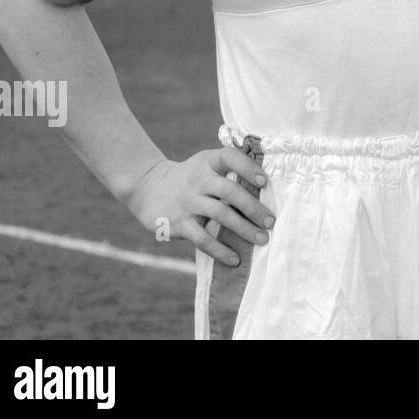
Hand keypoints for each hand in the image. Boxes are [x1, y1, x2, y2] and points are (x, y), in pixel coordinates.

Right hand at [126, 147, 276, 266]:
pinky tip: (234, 259)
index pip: (231, 158)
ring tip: (262, 240)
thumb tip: (266, 189)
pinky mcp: (178, 223)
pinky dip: (220, 250)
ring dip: (244, 229)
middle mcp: (198, 180)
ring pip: (221, 215)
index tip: (265, 182)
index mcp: (208, 162)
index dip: (249, 168)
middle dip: (253, 208)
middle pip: (230, 191)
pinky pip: (202, 239)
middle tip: (271, 222)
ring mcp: (188, 202)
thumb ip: (230, 171)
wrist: (147, 186)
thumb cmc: (190, 177)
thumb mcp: (206, 164)